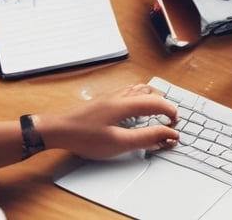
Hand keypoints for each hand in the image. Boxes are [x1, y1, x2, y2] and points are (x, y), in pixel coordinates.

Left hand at [35, 84, 179, 158]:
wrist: (56, 130)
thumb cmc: (84, 137)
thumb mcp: (119, 142)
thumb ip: (147, 138)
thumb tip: (169, 135)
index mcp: (126, 104)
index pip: (157, 103)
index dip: (170, 112)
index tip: (176, 125)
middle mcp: (120, 96)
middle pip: (150, 92)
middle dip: (164, 104)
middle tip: (169, 119)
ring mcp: (110, 97)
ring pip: (138, 89)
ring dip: (152, 98)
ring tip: (157, 111)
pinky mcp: (103, 101)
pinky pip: (128, 92)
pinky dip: (140, 97)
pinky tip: (134, 108)